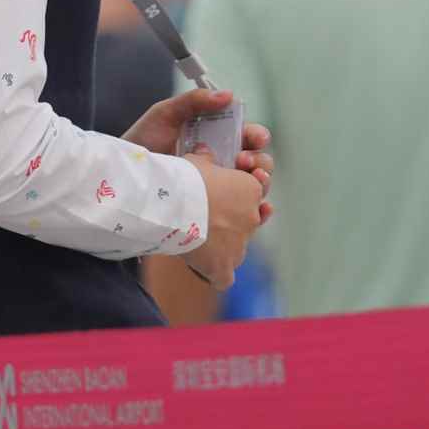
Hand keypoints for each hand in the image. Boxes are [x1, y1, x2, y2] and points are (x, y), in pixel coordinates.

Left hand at [128, 89, 274, 199]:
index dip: (256, 136)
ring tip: (251, 183)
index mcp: (216, 138)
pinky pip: (241, 211)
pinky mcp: (214, 208)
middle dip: (259, 161)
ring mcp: (218, 186)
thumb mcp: (165, 115)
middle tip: (243, 162)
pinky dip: (257, 212)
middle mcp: (221, 162)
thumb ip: (194, 102)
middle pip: (256, 161)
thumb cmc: (141, 143)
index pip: (247, 136)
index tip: (253, 139)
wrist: (124, 176)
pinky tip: (260, 210)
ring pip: (253, 187)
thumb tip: (228, 96)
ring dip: (261, 184)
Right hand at [184, 149, 271, 288]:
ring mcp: (239, 244)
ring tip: (200, 242)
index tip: (217, 193)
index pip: (251, 194)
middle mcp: (252, 217)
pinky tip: (206, 272)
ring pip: (236, 249)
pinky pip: (224, 277)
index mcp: (251, 188)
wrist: (175, 202)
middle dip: (229, 222)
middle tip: (205, 217)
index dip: (235, 195)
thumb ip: (205, 159)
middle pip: (245, 222)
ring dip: (223, 247)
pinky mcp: (223, 265)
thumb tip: (205, 150)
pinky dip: (216, 276)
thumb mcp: (197, 159)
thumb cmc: (186, 177)